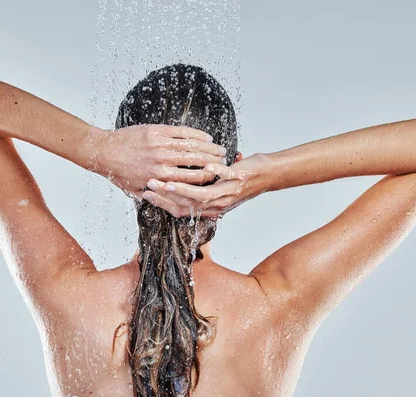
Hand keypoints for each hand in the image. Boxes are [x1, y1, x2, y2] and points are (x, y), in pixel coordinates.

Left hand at [88, 124, 227, 198]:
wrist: (103, 152)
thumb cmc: (120, 173)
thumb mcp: (137, 192)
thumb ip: (157, 197)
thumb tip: (174, 205)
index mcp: (161, 180)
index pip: (193, 180)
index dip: (209, 180)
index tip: (219, 179)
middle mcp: (163, 163)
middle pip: (198, 163)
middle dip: (215, 163)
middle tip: (226, 163)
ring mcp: (160, 145)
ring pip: (193, 147)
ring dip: (210, 148)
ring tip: (221, 150)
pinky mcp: (157, 131)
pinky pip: (182, 132)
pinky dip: (197, 135)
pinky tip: (206, 137)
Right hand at [141, 153, 272, 217]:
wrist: (268, 176)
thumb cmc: (241, 181)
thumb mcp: (218, 190)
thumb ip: (200, 191)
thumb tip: (177, 183)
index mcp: (210, 208)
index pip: (181, 210)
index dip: (163, 203)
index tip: (147, 193)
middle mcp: (217, 205)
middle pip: (187, 205)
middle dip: (166, 196)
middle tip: (150, 185)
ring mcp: (228, 193)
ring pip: (202, 196)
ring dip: (183, 188)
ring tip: (166, 180)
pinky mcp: (238, 180)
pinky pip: (226, 178)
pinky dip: (216, 173)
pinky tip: (205, 167)